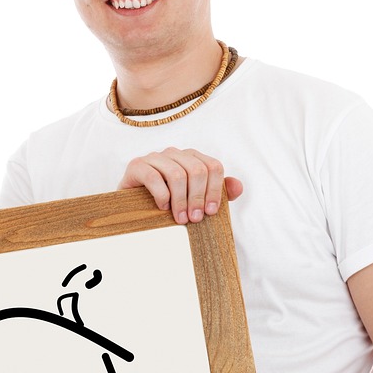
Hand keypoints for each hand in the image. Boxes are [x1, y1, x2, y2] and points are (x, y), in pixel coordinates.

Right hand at [119, 148, 242, 223]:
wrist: (133, 208)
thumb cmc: (167, 204)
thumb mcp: (194, 200)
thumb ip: (217, 193)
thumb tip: (239, 187)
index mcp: (191, 158)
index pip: (213, 166)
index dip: (215, 190)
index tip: (211, 212)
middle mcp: (174, 153)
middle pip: (197, 170)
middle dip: (198, 198)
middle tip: (195, 219)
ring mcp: (154, 157)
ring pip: (177, 174)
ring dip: (181, 200)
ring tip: (180, 219)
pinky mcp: (137, 165)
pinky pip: (154, 177)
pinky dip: (162, 195)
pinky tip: (162, 208)